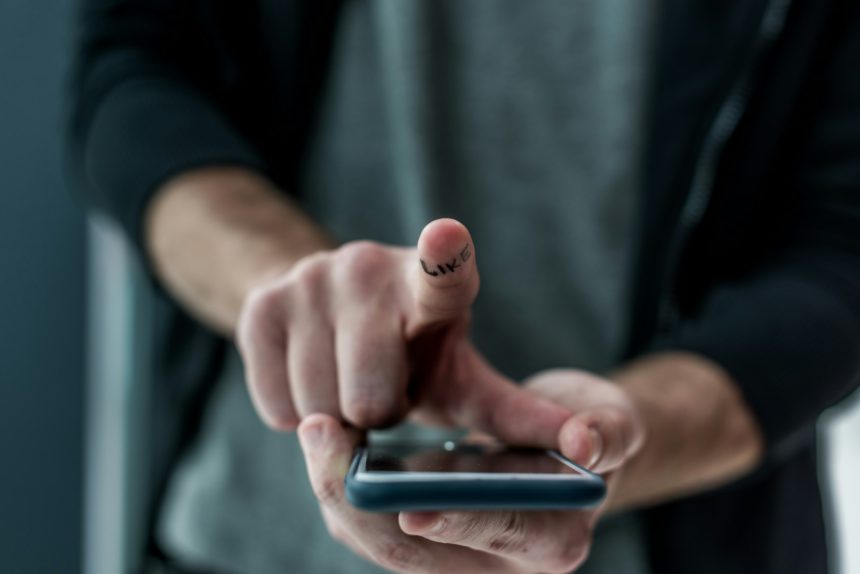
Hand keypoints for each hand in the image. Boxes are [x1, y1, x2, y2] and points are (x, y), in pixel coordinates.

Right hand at [236, 218, 570, 445]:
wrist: (328, 312)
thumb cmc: (413, 356)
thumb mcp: (466, 383)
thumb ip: (520, 417)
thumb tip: (588, 451)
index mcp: (436, 285)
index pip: (444, 268)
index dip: (445, 254)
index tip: (447, 235)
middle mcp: (368, 267)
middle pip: (371, 400)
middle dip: (379, 416)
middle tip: (384, 389)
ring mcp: (310, 279)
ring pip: (318, 408)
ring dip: (334, 417)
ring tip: (348, 381)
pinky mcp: (262, 303)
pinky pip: (275, 405)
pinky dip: (294, 410)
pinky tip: (311, 377)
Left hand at [298, 369, 644, 573]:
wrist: (561, 446)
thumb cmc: (588, 428)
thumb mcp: (611, 419)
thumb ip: (609, 429)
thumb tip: (588, 442)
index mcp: (551, 540)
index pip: (500, 533)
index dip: (458, 523)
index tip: (413, 508)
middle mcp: (497, 564)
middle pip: (415, 552)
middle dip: (362, 499)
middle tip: (324, 434)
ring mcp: (451, 556)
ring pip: (379, 541)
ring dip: (339, 490)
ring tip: (316, 429)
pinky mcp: (419, 538)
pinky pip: (369, 525)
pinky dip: (345, 486)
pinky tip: (327, 441)